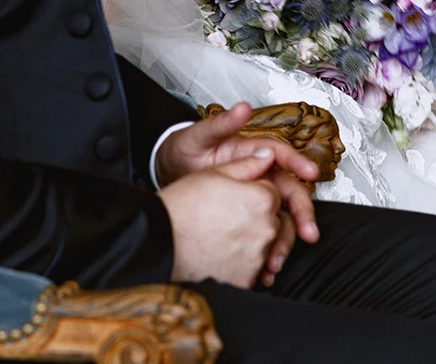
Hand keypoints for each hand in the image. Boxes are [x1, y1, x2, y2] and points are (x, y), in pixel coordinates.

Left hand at [158, 103, 318, 253]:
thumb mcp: (198, 136)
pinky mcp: (248, 215)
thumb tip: (243, 107)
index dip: (297, 162)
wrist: (168, 174)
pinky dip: (269, 249)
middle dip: (302, 211)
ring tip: (280, 258)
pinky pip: (265, 231)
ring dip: (286, 237)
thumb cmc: (184, 150)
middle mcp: (259, 173)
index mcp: (251, 151)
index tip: (311, 173)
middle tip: (309, 231)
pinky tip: (266, 266)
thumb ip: (220, 123)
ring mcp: (254, 195)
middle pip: (289, 190)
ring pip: (281, 216)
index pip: (280, 154)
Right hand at [159, 152, 287, 288]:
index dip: (254, 192)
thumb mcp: (214, 173)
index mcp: (263, 199)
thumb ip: (247, 164)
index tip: (237, 196)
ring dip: (252, 240)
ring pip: (265, 245)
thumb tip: (266, 155)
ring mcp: (258, 257)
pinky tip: (222, 254)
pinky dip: (242, 263)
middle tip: (228, 216)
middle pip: (273, 220)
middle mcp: (267, 229)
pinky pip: (254, 269)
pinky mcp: (247, 280)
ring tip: (223, 235)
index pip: (273, 192)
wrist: (162, 240)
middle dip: (257, 217)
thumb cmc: (184, 205)